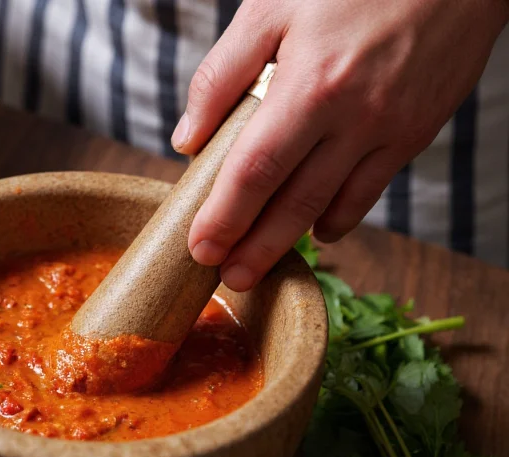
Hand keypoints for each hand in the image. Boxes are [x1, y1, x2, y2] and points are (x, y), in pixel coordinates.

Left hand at [174, 0, 508, 290]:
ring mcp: (390, 130)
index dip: (225, 217)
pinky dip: (339, 218)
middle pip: (292, 203)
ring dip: (291, 243)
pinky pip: (371, 192)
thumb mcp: (272, 7)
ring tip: (258, 268)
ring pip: (331, 206)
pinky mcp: (416, 132)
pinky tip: (317, 231)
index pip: (255, 171)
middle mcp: (354, 118)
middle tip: (228, 281)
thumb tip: (188, 139)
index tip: (200, 249)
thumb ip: (223, 74)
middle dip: (254, 249)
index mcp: (310, 85)